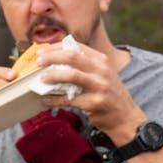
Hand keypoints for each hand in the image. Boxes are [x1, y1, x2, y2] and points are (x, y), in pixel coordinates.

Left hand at [31, 37, 145, 140]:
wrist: (125, 115)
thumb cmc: (108, 93)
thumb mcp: (101, 73)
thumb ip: (84, 65)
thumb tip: (55, 58)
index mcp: (101, 60)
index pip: (75, 47)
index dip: (55, 48)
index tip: (41, 52)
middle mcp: (101, 70)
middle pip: (72, 57)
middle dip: (51, 57)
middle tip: (37, 62)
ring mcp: (99, 86)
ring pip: (71, 76)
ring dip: (53, 76)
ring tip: (40, 79)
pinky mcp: (94, 103)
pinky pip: (69, 99)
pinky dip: (54, 99)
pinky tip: (46, 100)